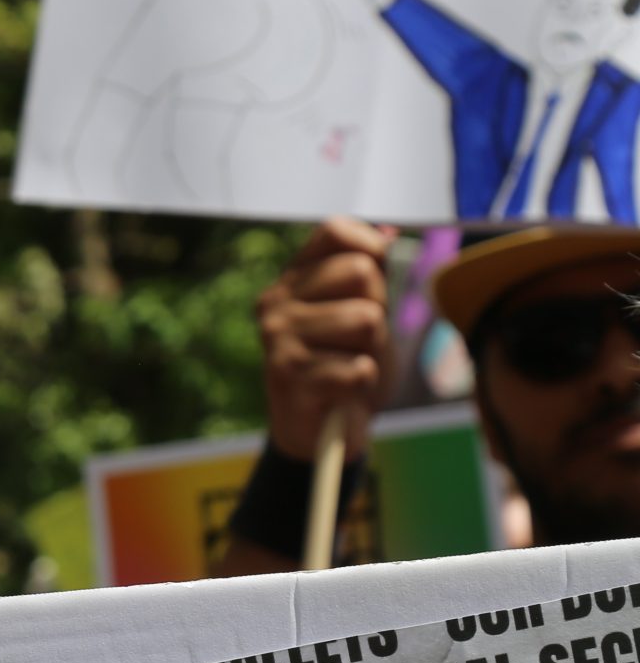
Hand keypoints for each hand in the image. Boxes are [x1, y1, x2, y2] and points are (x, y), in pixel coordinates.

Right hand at [252, 217, 396, 461]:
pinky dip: (364, 382)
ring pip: (366, 319)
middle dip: (378, 307)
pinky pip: (361, 367)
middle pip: (361, 272)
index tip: (372, 285)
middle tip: (358, 340)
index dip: (370, 249)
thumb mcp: (360, 311)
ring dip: (373, 348)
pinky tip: (342, 391)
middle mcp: (275, 305)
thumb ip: (369, 273)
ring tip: (349, 364)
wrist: (318, 431)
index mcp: (290, 281)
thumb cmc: (342, 364)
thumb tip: (385, 234)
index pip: (335, 231)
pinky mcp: (291, 379)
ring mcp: (278, 341)